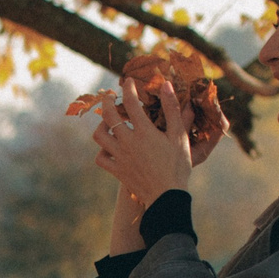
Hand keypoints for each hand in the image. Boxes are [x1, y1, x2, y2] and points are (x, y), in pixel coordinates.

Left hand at [89, 81, 198, 205]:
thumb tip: (165, 85)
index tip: (129, 81)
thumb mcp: (179, 135)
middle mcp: (128, 142)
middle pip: (109, 115)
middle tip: (111, 96)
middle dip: (107, 102)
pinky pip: (100, 157)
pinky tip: (109, 145)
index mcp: (144, 132)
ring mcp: (119, 157)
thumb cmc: (177, 165)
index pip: (132, 102)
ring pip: (99, 136)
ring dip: (102, 125)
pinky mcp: (116, 170)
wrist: (167, 196)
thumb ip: (172, 109)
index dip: (129, 88)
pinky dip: (101, 149)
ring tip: (108, 121)